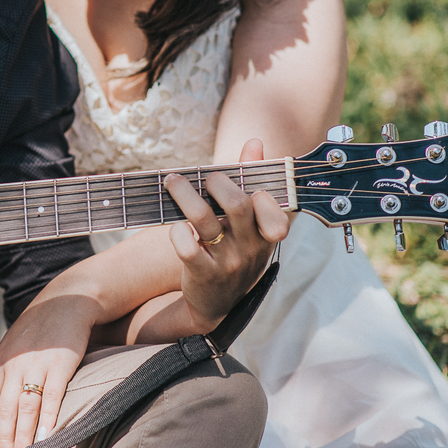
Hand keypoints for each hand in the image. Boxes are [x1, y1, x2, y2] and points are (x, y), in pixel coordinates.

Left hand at [0, 292, 96, 447]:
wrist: (65, 302)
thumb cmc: (37, 329)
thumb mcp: (11, 346)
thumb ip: (2, 372)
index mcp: (1, 362)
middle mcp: (15, 365)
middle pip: (6, 408)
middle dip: (5, 437)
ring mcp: (38, 365)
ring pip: (27, 406)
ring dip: (24, 434)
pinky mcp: (61, 365)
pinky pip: (53, 396)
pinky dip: (49, 419)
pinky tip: (46, 436)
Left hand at [164, 138, 289, 330]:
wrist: (216, 304)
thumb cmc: (233, 251)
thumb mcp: (249, 225)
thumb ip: (251, 181)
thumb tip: (255, 142)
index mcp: (265, 233)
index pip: (276, 212)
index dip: (263, 195)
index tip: (247, 185)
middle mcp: (250, 248)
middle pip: (237, 206)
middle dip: (218, 183)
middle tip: (205, 176)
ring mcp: (227, 262)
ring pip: (204, 219)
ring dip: (184, 194)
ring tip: (172, 181)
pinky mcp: (202, 274)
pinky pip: (187, 247)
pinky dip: (176, 231)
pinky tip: (174, 226)